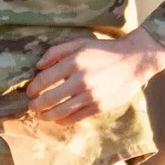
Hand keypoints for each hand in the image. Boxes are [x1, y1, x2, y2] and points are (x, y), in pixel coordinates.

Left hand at [24, 26, 164, 128]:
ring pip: (61, 111)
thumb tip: (38, 65)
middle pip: (49, 99)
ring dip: (47, 116)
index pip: (44, 80)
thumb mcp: (80, 43)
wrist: (134, 60)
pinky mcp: (99, 107)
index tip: (30, 92)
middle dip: (36, 105)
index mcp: (73, 63)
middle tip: (32, 107)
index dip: (33, 88)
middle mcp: (80, 80)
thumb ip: (56, 51)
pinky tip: (59, 120)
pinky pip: (76, 118)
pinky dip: (64, 121)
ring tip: (42, 116)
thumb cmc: (104, 50)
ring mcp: (90, 96)